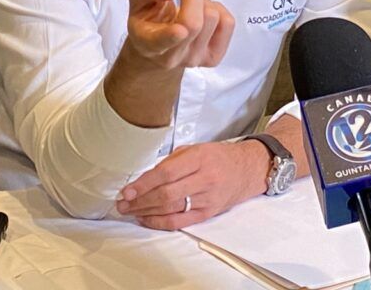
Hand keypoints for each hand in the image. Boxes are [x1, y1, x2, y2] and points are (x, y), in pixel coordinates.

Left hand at [115, 141, 269, 229]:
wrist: (247, 169)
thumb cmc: (218, 157)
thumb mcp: (196, 148)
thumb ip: (172, 161)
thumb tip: (145, 176)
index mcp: (199, 157)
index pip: (166, 173)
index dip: (144, 183)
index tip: (127, 190)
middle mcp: (204, 179)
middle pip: (166, 194)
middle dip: (140, 200)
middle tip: (123, 203)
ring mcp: (207, 198)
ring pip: (171, 209)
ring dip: (146, 212)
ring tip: (129, 210)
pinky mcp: (208, 213)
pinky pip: (180, 222)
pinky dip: (159, 222)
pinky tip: (146, 219)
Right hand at [125, 0, 234, 70]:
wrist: (156, 43)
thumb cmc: (147, 18)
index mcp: (147, 43)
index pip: (160, 42)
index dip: (171, 35)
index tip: (179, 30)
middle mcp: (170, 57)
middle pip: (194, 22)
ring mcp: (194, 60)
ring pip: (212, 18)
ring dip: (204, 2)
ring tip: (191, 6)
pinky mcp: (213, 57)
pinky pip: (227, 23)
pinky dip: (218, 10)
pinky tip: (203, 15)